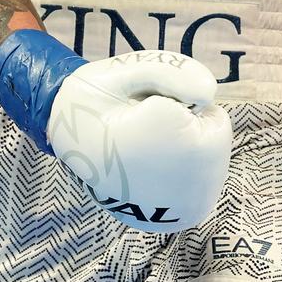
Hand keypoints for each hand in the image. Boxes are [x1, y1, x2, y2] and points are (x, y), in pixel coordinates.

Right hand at [49, 49, 232, 231]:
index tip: (135, 109)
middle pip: (212, 124)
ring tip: (144, 149)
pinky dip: (187, 166)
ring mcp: (192, 201)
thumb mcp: (126, 69)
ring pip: (213, 148)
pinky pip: (208, 173)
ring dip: (187, 142)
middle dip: (184, 118)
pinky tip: (152, 169)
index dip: (171, 95)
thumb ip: (172, 70)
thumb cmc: (97, 102)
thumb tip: (209, 93)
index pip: (201, 99)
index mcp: (165, 136)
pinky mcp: (192, 213)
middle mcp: (185, 177)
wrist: (69, 148)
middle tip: (140, 128)